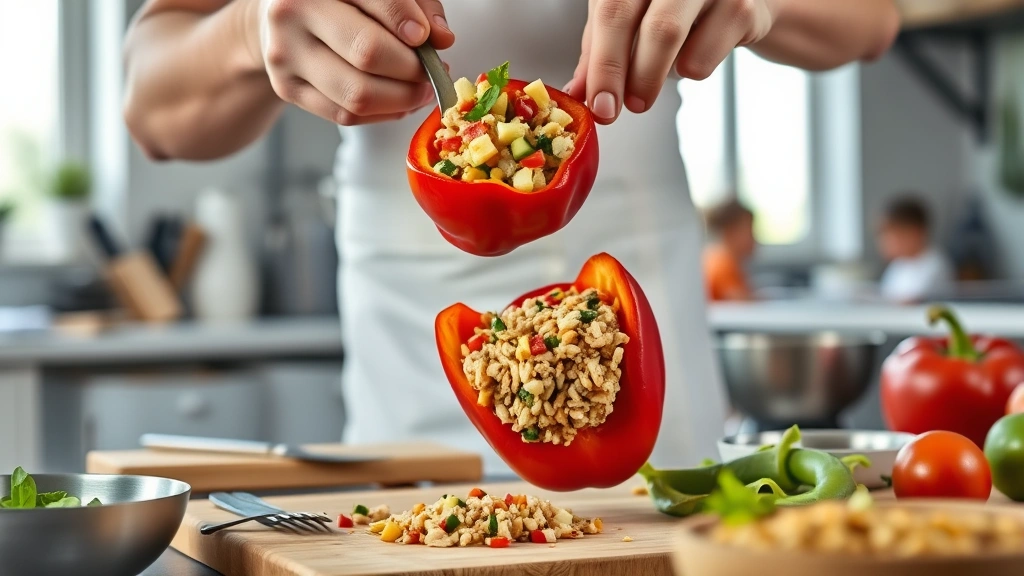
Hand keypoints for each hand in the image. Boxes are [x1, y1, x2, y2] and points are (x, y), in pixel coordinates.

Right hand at [250, 0, 453, 124]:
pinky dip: (383, 112)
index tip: (426, 38)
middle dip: (412, 68)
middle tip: (433, 70)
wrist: (285, 16)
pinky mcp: (288, 89)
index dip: (406, 22)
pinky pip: (345, 114)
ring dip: (403, 98)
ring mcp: (286, 55)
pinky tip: (398, 100)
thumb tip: (441, 38)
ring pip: (358, 94)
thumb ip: (414, 4)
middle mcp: (292, 14)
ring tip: (421, 89)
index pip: (375, 0)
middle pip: (367, 53)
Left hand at [566, 0, 779, 122]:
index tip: (598, 104)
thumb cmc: (680, 9)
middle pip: (626, 17)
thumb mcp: (632, 22)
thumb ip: (601, 52)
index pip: (607, 11)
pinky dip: (692, 69)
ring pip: (665, 33)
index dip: (599, 62)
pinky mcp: (741, 4)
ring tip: (643, 97)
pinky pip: (704, 54)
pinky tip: (695, 57)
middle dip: (616, 74)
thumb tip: (576, 93)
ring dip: (649, 78)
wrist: (747, 0)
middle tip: (613, 110)